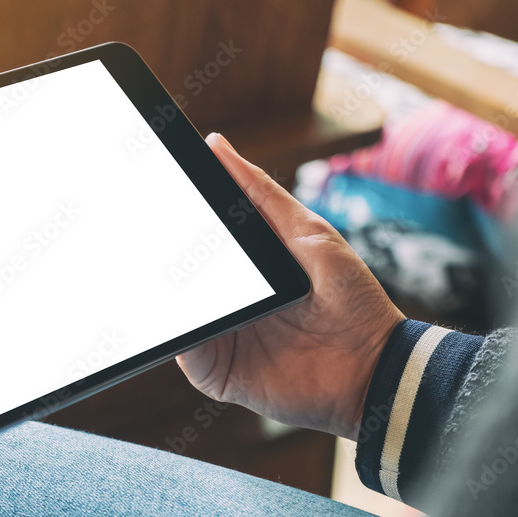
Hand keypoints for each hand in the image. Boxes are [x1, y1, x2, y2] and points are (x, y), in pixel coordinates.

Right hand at [176, 133, 404, 439]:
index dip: (176, 212)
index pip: (199, 233)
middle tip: (143, 226)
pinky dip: (179, 336)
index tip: (157, 183)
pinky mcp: (218, 371)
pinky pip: (186, 352)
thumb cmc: (352, 299)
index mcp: (245, 264)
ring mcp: (219, 334)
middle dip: (160, 251)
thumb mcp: (309, 233)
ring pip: (176, 311)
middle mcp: (227, 298)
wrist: (374, 368)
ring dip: (166, 293)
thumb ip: (262, 195)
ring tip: (163, 269)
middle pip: (179, 272)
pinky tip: (182, 315)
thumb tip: (217, 145)